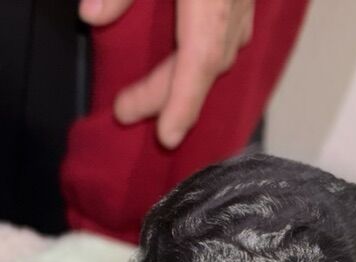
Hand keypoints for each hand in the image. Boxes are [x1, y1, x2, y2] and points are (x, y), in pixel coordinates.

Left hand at [79, 0, 254, 148]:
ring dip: (195, 77)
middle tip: (127, 111)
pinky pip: (233, 33)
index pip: (200, 63)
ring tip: (161, 91)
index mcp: (210, 3)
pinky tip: (194, 53)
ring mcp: (246, 1)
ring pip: (226, 51)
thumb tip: (91, 17)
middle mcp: (235, 7)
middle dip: (171, 95)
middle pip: (208, 64)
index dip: (184, 105)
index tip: (166, 138)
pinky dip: (213, 52)